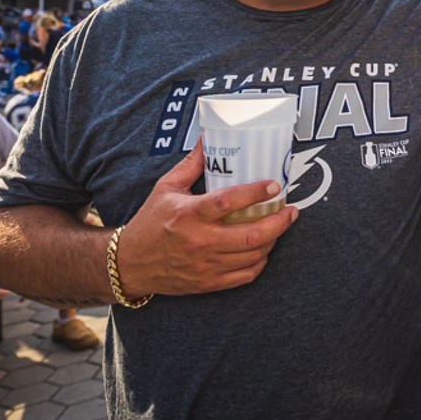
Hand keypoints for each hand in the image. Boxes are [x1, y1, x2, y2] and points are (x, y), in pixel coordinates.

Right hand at [114, 141, 296, 297]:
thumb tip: (207, 137)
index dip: (256, 192)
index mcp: (189, 214)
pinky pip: (245, 276)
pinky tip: (265, 249)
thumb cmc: (149, 222)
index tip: (274, 185)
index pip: (229, 202)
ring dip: (273, 240)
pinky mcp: (208, 282)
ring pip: (252, 256)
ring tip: (281, 226)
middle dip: (279, 222)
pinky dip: (260, 262)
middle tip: (291, 210)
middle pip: (251, 235)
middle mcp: (200, 241)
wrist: (129, 263)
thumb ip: (191, 164)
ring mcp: (205, 265)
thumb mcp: (166, 188)